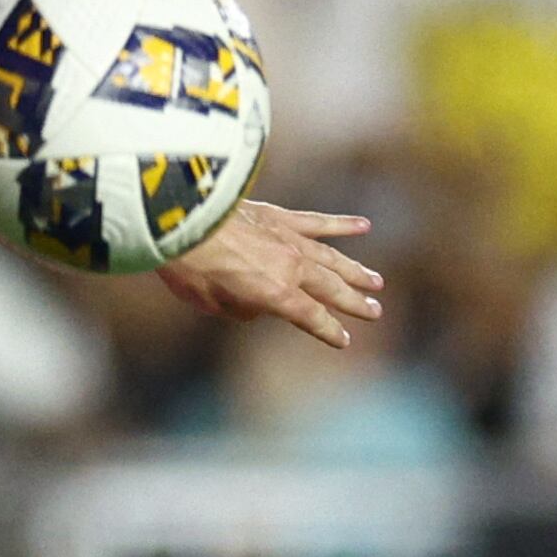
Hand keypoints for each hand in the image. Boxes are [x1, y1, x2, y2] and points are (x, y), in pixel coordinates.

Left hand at [158, 200, 384, 348]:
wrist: (180, 218)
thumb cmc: (189, 267)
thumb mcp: (212, 304)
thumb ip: (242, 309)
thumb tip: (257, 303)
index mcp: (277, 294)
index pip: (312, 317)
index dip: (329, 330)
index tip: (345, 340)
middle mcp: (292, 267)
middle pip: (331, 288)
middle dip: (354, 302)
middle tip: (376, 311)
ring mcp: (289, 238)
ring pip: (332, 257)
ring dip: (355, 270)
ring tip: (376, 281)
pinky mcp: (279, 216)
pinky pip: (317, 221)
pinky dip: (341, 224)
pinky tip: (364, 225)